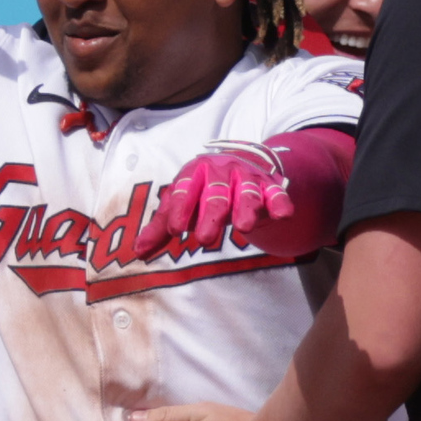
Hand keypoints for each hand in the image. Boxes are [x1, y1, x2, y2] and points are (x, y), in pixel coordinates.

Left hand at [137, 144, 292, 258]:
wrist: (241, 167)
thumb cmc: (202, 191)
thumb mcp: (181, 204)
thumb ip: (161, 229)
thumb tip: (138, 253)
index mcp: (195, 173)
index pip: (185, 189)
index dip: (180, 208)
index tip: (176, 229)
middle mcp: (221, 171)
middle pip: (215, 194)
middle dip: (211, 215)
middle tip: (204, 239)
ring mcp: (247, 178)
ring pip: (246, 193)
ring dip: (246, 208)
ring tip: (244, 227)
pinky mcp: (269, 186)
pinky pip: (276, 193)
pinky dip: (280, 202)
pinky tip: (283, 214)